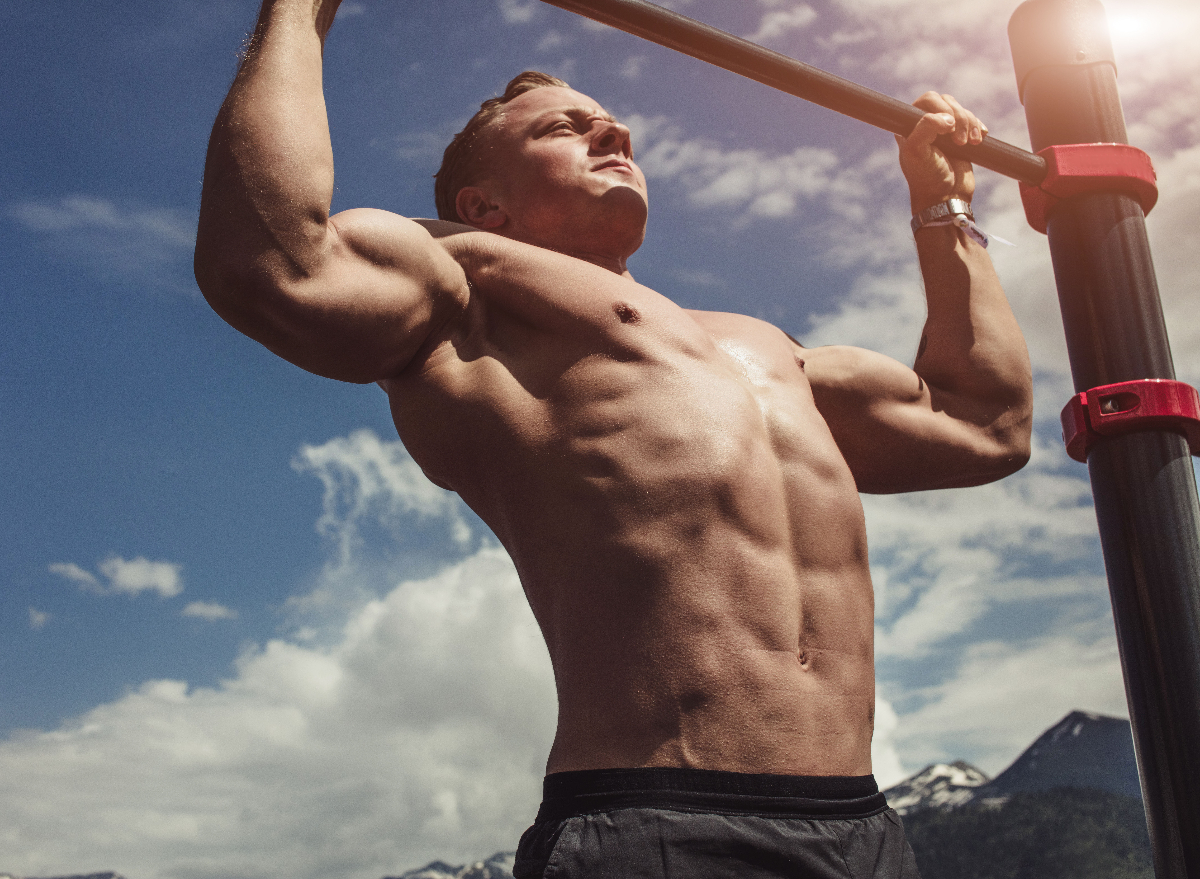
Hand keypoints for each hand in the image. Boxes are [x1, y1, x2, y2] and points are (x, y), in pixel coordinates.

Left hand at [896, 92, 987, 213]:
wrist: (947, 197)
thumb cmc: (927, 177)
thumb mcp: (917, 152)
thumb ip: (925, 127)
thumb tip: (947, 118)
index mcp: (909, 126)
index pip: (927, 100)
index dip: (940, 108)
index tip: (946, 129)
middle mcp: (926, 125)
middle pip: (947, 101)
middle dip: (958, 117)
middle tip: (959, 141)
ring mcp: (944, 130)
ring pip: (961, 110)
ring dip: (969, 124)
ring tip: (970, 143)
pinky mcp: (961, 137)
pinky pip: (972, 120)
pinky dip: (977, 127)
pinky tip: (979, 139)